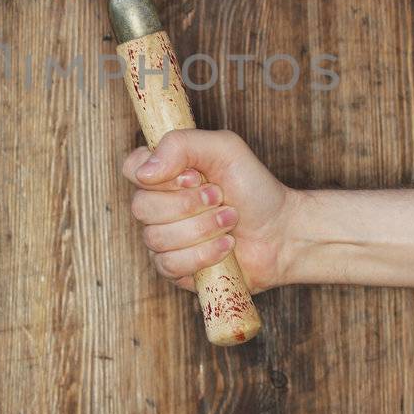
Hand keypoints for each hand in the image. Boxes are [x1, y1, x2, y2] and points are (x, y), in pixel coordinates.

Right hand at [122, 129, 294, 293]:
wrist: (281, 231)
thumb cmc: (253, 187)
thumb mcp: (224, 149)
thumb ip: (181, 144)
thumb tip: (145, 172)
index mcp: (165, 173)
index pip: (132, 169)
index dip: (158, 176)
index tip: (192, 177)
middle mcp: (159, 205)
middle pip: (141, 207)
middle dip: (189, 205)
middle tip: (220, 198)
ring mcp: (164, 239)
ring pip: (156, 238)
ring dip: (202, 229)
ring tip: (229, 221)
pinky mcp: (175, 269)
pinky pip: (169, 265)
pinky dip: (203, 255)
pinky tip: (225, 246)